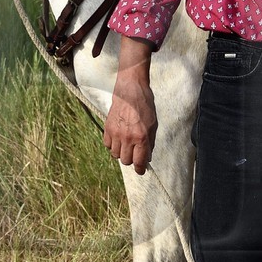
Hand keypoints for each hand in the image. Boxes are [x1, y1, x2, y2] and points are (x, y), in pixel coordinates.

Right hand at [104, 37, 157, 173]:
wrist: (130, 91)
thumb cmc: (145, 106)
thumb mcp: (153, 125)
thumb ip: (150, 143)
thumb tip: (147, 157)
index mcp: (141, 137)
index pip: (139, 162)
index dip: (140, 169)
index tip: (141, 170)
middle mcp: (127, 138)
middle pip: (126, 161)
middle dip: (132, 160)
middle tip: (135, 153)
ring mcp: (116, 133)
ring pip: (116, 155)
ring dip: (122, 153)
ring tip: (127, 145)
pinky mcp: (107, 128)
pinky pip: (108, 145)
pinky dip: (113, 145)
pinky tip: (119, 139)